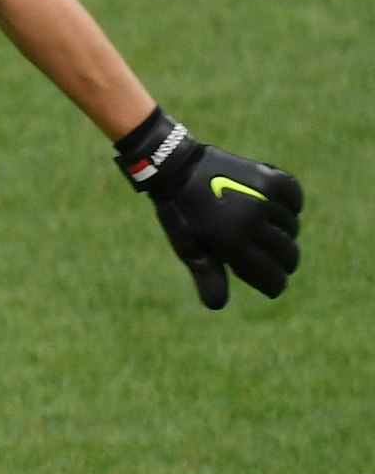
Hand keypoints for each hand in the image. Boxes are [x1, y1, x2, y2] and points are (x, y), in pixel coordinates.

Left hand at [124, 114, 303, 307]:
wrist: (177, 168)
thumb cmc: (182, 213)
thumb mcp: (189, 246)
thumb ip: (208, 275)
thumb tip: (218, 305)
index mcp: (232, 242)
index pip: (272, 277)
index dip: (274, 286)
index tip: (273, 286)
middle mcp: (253, 221)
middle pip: (288, 254)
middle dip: (283, 263)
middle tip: (274, 261)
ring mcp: (264, 197)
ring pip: (292, 228)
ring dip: (283, 233)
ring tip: (264, 230)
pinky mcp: (270, 177)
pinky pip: (296, 198)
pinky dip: (291, 206)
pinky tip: (275, 208)